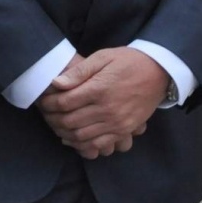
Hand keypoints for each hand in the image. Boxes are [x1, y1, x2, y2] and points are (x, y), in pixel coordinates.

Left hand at [36, 48, 166, 158]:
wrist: (159, 72)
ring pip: (82, 136)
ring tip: (55, 125)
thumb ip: (79, 71)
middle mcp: (108, 109)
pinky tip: (72, 139)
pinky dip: (83, 145)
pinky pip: (100, 144)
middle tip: (45, 115)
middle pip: (70, 121)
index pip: (64, 103)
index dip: (49, 104)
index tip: (42, 101)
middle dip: (52, 119)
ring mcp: (117, 122)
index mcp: (99, 89)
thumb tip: (57, 83)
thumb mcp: (103, 57)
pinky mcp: (125, 130)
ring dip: (64, 133)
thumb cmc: (128, 61)